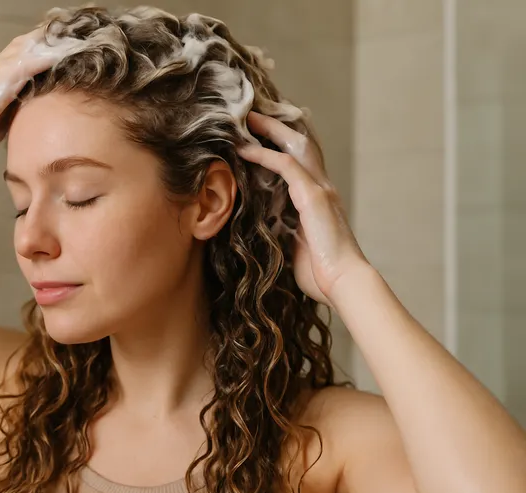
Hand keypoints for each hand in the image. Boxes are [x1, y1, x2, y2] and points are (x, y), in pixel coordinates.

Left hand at [237, 111, 370, 306]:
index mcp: (319, 198)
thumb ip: (282, 230)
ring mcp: (320, 190)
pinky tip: (245, 149)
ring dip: (271, 129)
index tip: (261, 130)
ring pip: (297, 145)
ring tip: (248, 118)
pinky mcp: (313, 198)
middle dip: (278, 124)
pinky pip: (287, 166)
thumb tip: (260, 230)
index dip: (284, 141)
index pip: (303, 159)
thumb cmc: (321, 274)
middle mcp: (322, 188)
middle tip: (253, 112)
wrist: (344, 284)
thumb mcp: (295, 245)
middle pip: (302, 142)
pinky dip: (265, 154)